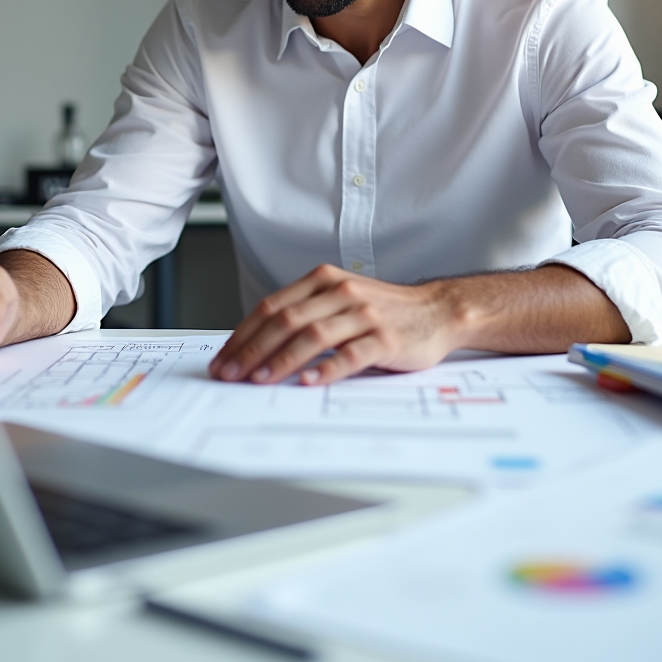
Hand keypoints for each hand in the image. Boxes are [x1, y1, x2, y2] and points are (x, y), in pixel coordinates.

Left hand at [207, 264, 460, 385]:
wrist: (437, 311)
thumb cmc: (383, 310)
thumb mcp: (340, 300)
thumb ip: (305, 313)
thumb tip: (257, 345)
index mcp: (324, 280)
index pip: (272, 306)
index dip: (243, 333)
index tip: (224, 358)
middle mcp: (341, 293)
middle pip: (286, 320)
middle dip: (252, 349)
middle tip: (231, 373)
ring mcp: (364, 314)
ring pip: (313, 336)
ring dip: (280, 360)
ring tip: (259, 379)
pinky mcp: (386, 339)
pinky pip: (350, 355)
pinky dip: (326, 370)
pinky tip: (307, 382)